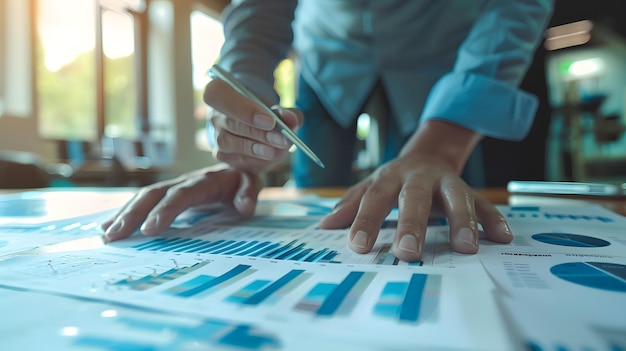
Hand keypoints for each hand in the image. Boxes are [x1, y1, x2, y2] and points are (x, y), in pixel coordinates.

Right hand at [101, 165, 262, 241]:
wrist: (237, 162)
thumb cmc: (243, 176)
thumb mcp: (252, 182)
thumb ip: (248, 193)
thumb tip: (243, 207)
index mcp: (203, 181)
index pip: (180, 196)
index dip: (165, 210)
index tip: (149, 230)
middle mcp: (183, 182)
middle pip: (154, 195)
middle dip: (133, 214)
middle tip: (115, 236)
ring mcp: (172, 186)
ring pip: (144, 198)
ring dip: (124, 215)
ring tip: (106, 235)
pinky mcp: (166, 193)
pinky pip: (144, 202)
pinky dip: (125, 213)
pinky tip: (108, 226)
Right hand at [204, 79, 302, 172]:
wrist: (254, 123)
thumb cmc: (263, 111)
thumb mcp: (276, 107)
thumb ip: (286, 112)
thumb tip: (291, 120)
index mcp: (219, 91)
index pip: (220, 96)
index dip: (244, 109)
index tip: (270, 121)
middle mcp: (214, 114)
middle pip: (231, 123)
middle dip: (259, 134)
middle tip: (283, 140)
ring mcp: (216, 136)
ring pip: (230, 143)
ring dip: (256, 149)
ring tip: (278, 151)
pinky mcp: (222, 154)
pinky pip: (235, 159)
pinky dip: (255, 160)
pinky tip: (270, 156)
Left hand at [318, 154, 512, 261]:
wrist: (428, 154)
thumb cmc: (394, 179)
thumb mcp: (371, 185)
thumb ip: (351, 204)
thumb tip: (325, 226)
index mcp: (391, 177)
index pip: (375, 199)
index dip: (365, 221)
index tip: (358, 246)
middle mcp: (420, 178)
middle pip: (415, 198)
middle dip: (412, 225)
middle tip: (407, 253)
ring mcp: (448, 182)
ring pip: (457, 197)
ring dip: (462, 221)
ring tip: (465, 247)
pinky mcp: (471, 191)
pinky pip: (485, 204)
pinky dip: (494, 220)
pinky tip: (501, 238)